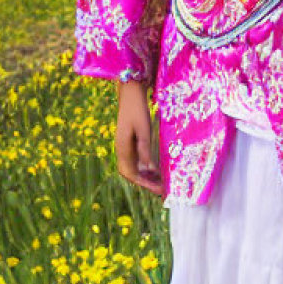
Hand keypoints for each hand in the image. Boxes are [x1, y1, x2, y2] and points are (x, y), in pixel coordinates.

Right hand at [115, 80, 164, 197]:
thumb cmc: (138, 110)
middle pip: (131, 174)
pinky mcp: (128, 141)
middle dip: (145, 183)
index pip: (132, 174)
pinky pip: (135, 160)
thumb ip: (144, 148)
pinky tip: (155, 169)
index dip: (144, 183)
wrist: (130, 94)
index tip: (158, 189)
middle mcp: (121, 149)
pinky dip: (144, 167)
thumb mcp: (143, 129)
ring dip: (145, 176)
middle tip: (161, 189)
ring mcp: (124, 146)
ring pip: (133, 168)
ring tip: (160, 182)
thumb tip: (148, 169)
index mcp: (123, 148)